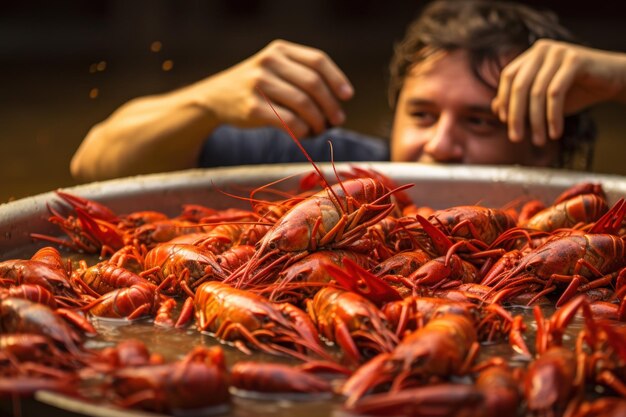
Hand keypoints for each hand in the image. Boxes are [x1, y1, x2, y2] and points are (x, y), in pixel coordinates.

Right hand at [199, 39, 353, 137]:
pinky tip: (305, 134)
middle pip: (313, 84)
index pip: (318, 61)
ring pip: (303, 104)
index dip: (337, 79)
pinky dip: (302, 131)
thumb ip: (302, 76)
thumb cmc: (256, 86)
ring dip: (318, 121)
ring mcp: (259, 84)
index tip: (347, 97)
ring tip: (320, 129)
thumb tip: (338, 103)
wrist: (216, 98)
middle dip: (330, 106)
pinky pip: (288, 121)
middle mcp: (269, 63)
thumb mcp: (276, 69)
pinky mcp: (252, 107)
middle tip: (336, 120)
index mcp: (280, 50)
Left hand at [492, 39, 625, 145]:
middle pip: (519, 86)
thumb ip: (521, 100)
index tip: (504, 123)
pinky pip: (556, 93)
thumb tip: (496, 109)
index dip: (504, 100)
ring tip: (539, 140)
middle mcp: (542, 50)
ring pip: (537, 92)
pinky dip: (553, 116)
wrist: (613, 81)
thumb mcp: (543, 98)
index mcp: (531, 55)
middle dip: (516, 115)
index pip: (508, 77)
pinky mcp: (575, 60)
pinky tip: (555, 132)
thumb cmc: (576, 90)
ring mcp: (558, 52)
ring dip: (536, 121)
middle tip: (517, 138)